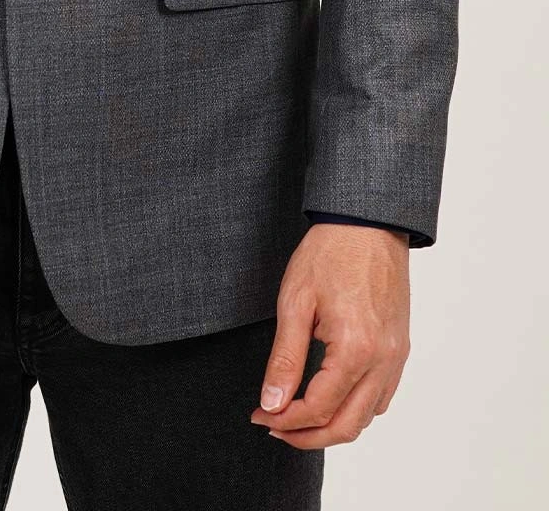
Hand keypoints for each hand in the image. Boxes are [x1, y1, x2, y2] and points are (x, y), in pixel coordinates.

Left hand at [248, 222, 410, 448]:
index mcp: (355, 349)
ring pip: (367, 417)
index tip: (260, 415)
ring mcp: (396, 356)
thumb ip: (284, 359)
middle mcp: (383, 360)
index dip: (284, 420)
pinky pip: (381, 396)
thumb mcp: (295, 302)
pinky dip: (356, 408)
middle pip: (346, 426)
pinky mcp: (400, 348)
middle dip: (307, 436)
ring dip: (333, 426)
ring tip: (298, 417)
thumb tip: (272, 403)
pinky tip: (330, 397)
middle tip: (275, 427)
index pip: (318, 409)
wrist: (368, 222)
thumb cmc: (330, 252)